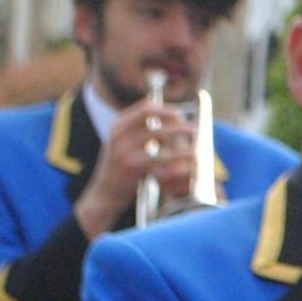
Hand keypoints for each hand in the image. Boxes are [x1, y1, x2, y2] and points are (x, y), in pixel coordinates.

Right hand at [77, 94, 194, 238]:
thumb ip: (143, 132)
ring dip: (181, 141)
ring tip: (196, 149)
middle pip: (157, 121)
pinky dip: (177, 161)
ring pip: (161, 138)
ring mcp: (124, 150)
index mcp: (118, 125)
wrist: (104, 193)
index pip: (145, 107)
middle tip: (193, 130)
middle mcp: (119, 134)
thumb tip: (173, 121)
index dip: (166, 110)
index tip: (180, 115)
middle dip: (178, 124)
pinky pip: (160, 160)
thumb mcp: (125, 144)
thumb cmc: (121, 167)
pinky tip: (188, 166)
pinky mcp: (132, 166)